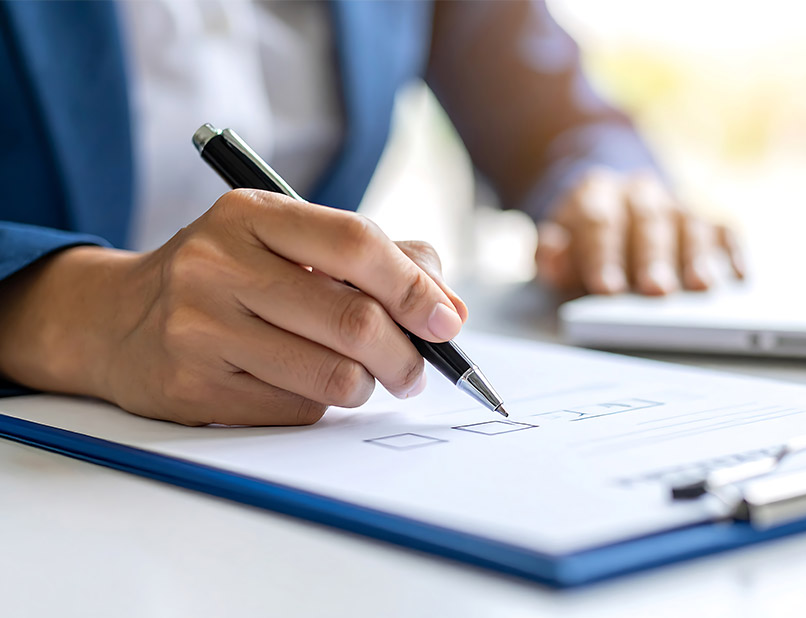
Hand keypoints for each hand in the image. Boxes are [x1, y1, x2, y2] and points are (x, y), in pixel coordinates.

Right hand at [0, 190, 466, 425]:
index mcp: (252, 215)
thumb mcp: (290, 242)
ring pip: (332, 376)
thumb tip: (449, 310)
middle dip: (406, 356)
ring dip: (366, 386)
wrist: (116, 319)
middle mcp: (219, 265)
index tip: (446, 323)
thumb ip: (379, 259)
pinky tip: (303, 386)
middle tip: (417, 370)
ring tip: (362, 377)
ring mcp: (200, 329)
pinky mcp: (192, 388)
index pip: (356, 243)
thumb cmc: (230, 277)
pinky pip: (296, 411)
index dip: (414, 287)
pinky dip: (320, 406)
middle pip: (353, 321)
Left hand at [535, 169, 744, 296]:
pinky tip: (737, 274)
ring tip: (701, 286)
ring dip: (696, 256)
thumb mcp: (556, 250)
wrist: (608, 209)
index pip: (599, 222)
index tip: (608, 289)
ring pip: (688, 224)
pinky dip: (731, 251)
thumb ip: (550, 256)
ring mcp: (674, 202)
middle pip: (647, 223)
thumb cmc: (582, 244)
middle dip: (652, 259)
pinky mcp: (705, 218)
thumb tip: (553, 252)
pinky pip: (723, 230)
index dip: (604, 255)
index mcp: (596, 194)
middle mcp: (639, 192)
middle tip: (657, 291)